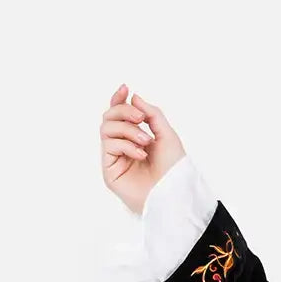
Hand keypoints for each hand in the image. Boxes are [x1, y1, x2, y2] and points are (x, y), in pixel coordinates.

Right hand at [100, 83, 184, 214]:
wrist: (174, 193)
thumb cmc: (173, 169)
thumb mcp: (167, 135)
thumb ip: (151, 114)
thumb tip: (133, 96)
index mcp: (136, 137)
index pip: (120, 114)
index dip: (119, 99)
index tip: (125, 88)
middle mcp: (123, 146)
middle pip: (109, 117)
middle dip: (124, 111)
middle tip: (140, 118)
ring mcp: (115, 158)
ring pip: (106, 128)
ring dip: (128, 129)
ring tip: (146, 141)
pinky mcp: (110, 170)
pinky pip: (109, 145)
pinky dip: (126, 145)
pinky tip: (141, 155)